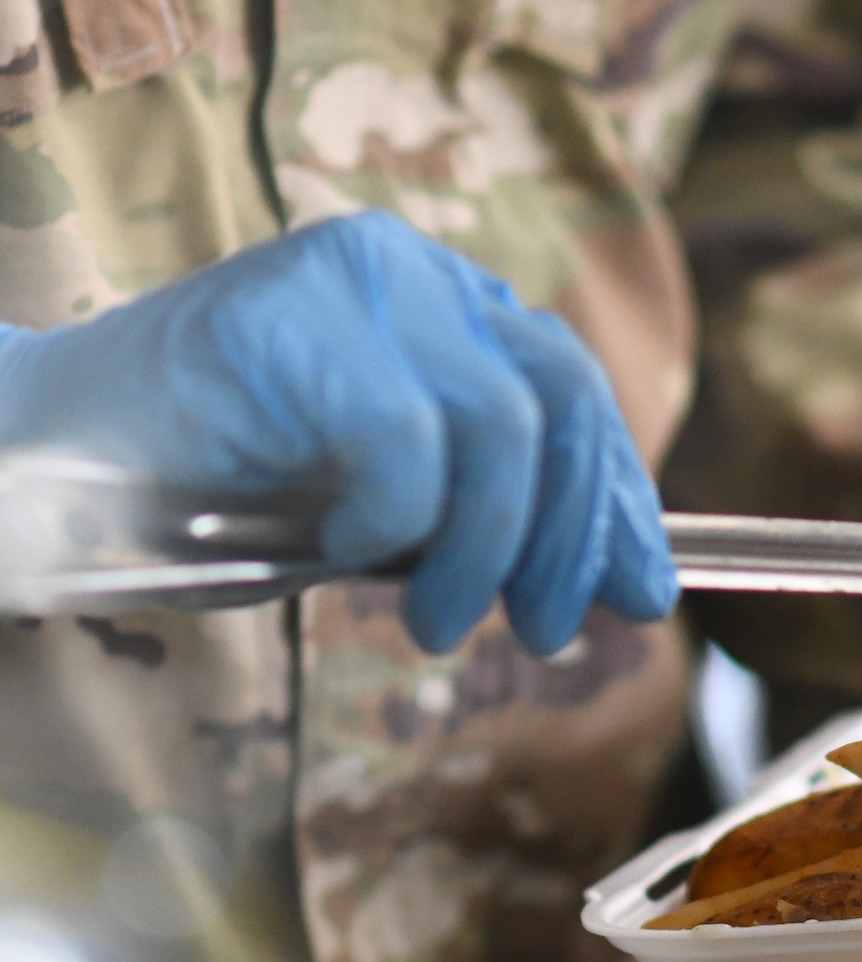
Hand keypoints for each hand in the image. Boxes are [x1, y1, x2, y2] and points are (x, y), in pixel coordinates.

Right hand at [0, 211, 676, 654]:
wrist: (49, 471)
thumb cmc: (222, 499)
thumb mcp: (400, 521)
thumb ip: (506, 527)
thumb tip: (637, 587)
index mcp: (444, 307)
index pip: (575, 392)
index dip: (619, 500)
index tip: (642, 594)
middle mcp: (411, 273)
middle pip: (565, 398)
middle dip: (576, 532)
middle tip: (547, 630)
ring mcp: (353, 283)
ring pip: (501, 426)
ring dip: (486, 550)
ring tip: (439, 621)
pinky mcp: (294, 321)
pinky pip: (405, 440)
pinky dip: (394, 520)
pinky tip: (341, 550)